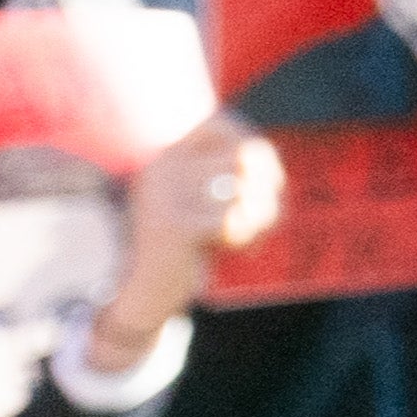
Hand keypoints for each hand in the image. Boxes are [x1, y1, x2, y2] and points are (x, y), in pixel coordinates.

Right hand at [107, 120, 269, 366]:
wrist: (148, 291)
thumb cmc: (190, 242)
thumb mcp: (210, 198)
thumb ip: (240, 172)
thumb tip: (262, 158)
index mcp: (166, 154)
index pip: (222, 125)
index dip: (257, 150)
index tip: (269, 180)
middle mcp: (160, 166)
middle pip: (243, 155)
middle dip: (269, 186)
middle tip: (267, 215)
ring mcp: (163, 194)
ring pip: (244, 187)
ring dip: (262, 214)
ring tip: (250, 234)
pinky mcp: (172, 225)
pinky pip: (232, 219)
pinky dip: (245, 235)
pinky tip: (237, 248)